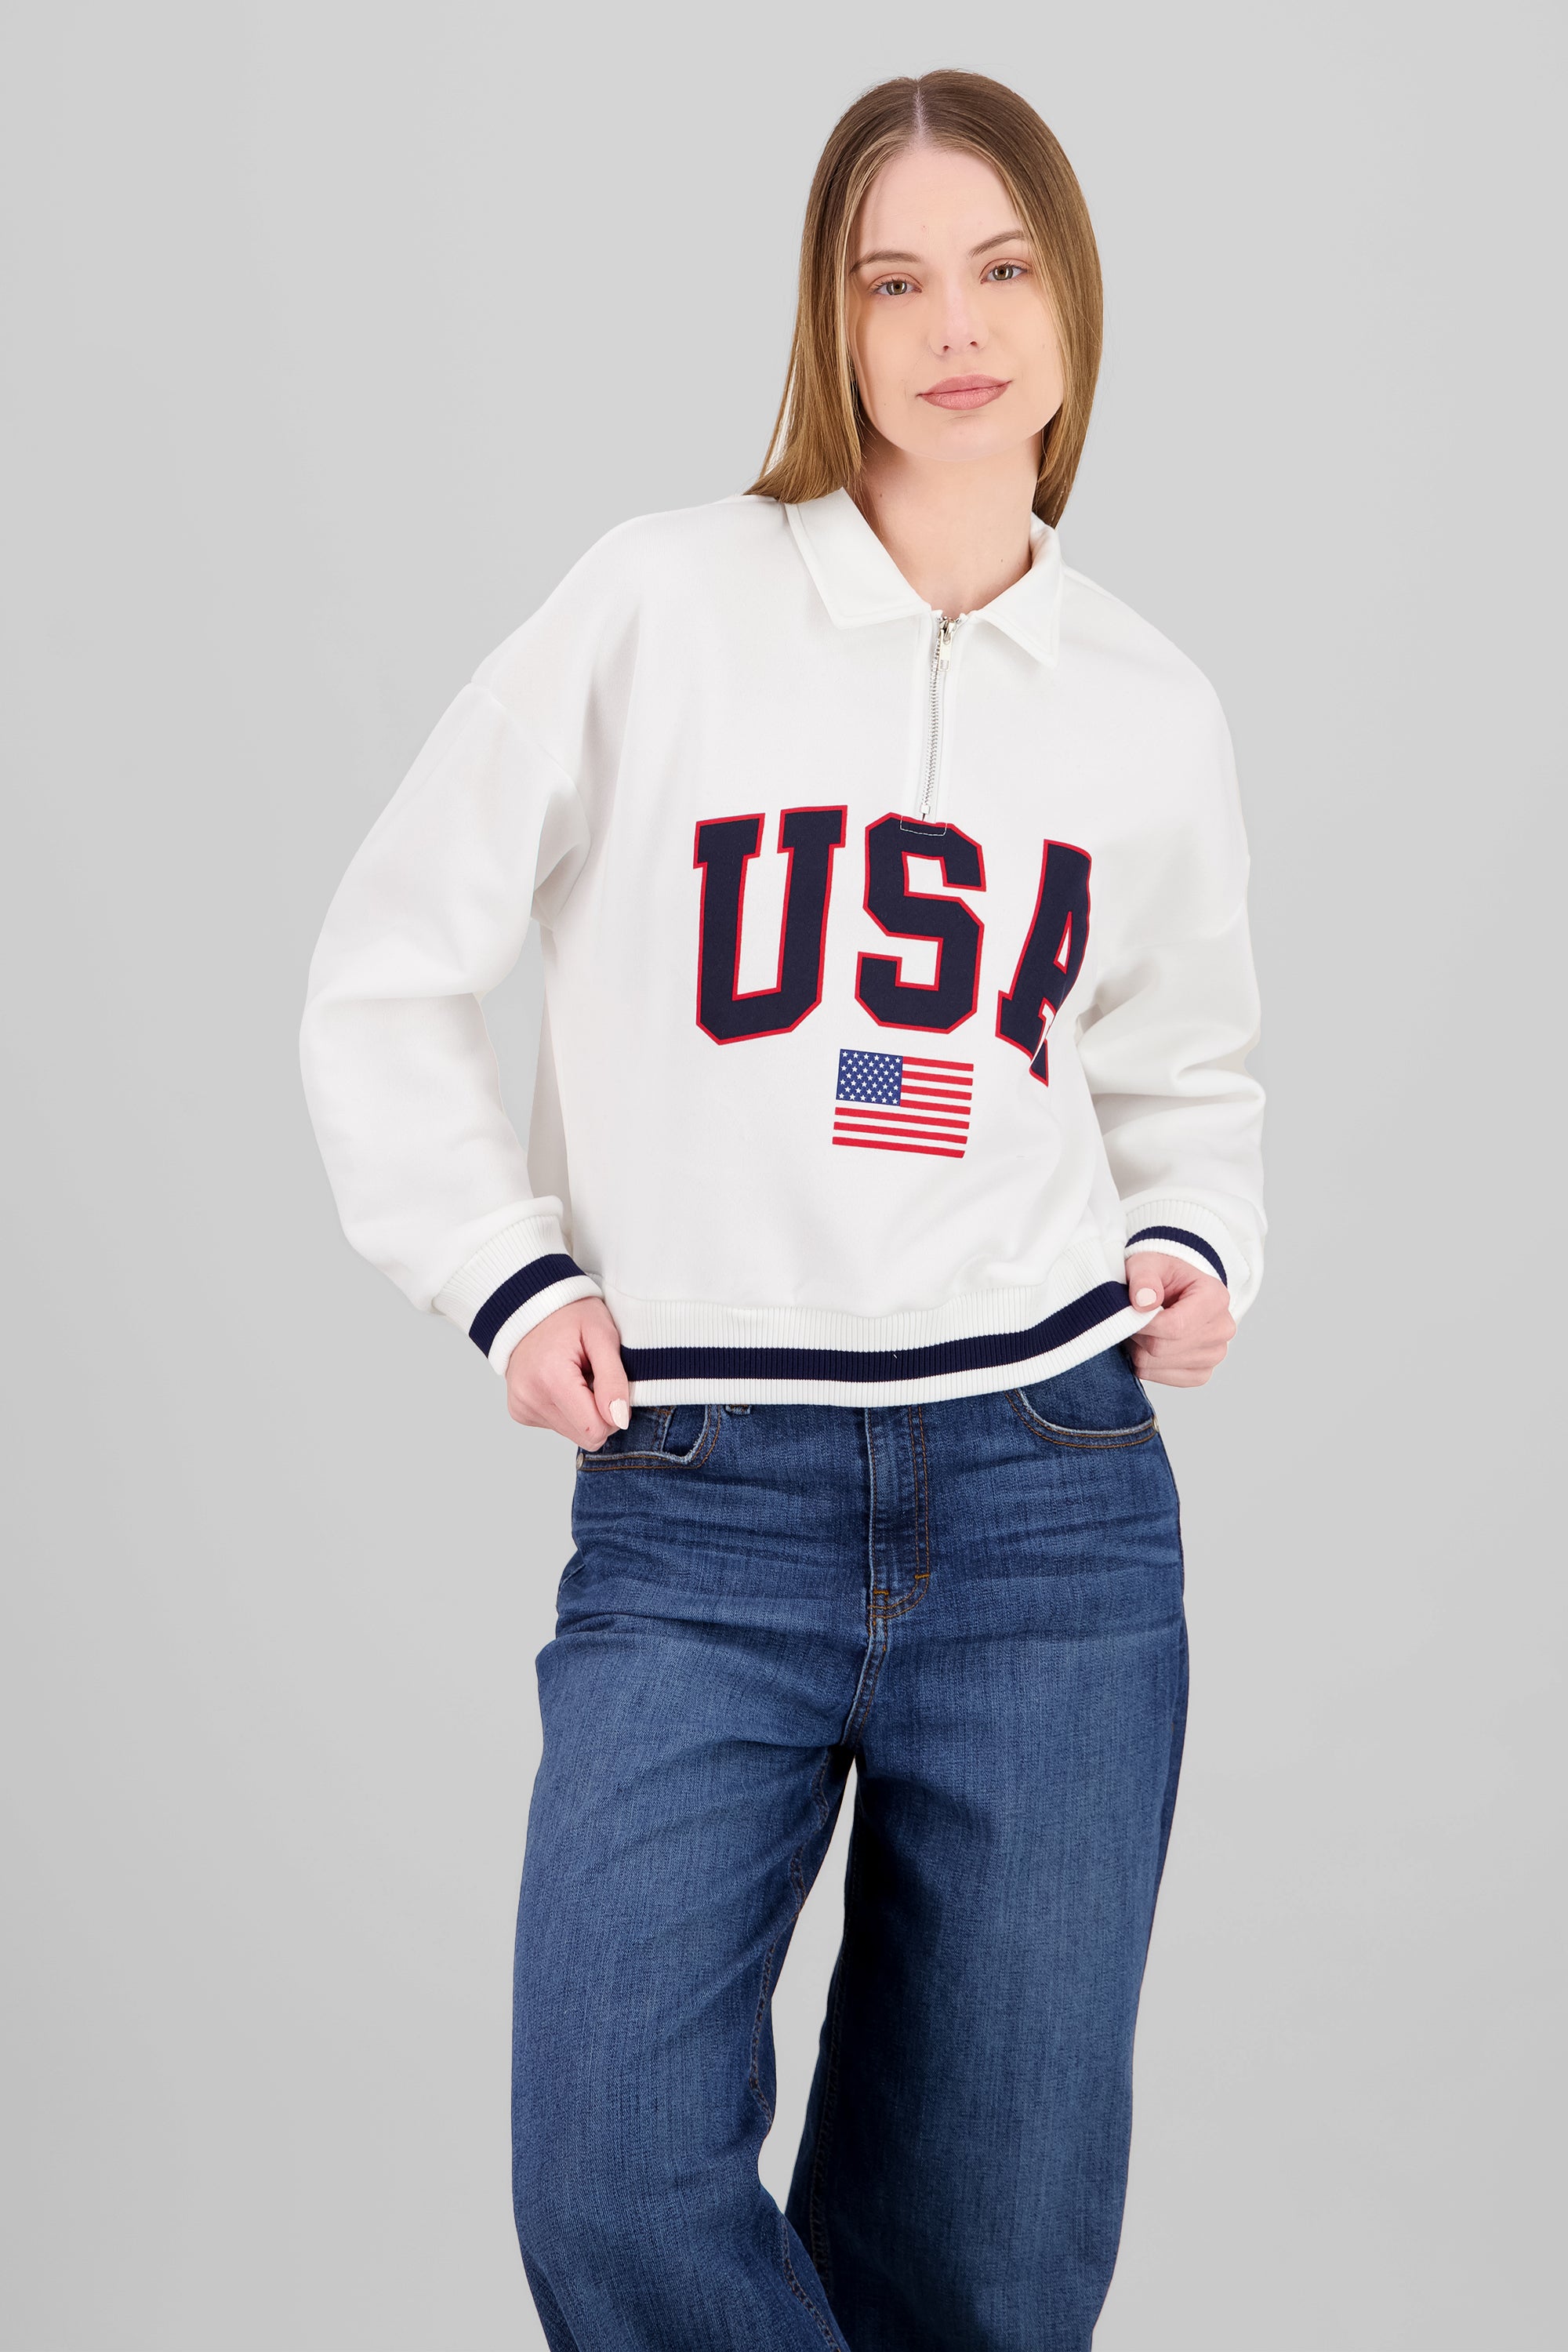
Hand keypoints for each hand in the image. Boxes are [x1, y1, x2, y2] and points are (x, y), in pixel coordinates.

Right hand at [505, 1297, 630, 1447]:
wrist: (532, 1305)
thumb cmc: (571, 1315)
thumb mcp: (603, 1335)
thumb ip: (614, 1379)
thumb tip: (619, 1419)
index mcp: (551, 1378)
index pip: (594, 1430)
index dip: (613, 1414)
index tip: (610, 1384)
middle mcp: (529, 1398)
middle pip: (584, 1436)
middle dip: (598, 1412)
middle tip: (593, 1377)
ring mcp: (521, 1407)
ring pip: (572, 1433)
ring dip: (582, 1409)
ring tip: (576, 1375)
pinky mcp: (519, 1411)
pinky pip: (556, 1425)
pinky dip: (566, 1407)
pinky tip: (561, 1380)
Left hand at [1125, 1252, 1235, 1387]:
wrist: (1176, 1289)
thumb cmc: (1163, 1276)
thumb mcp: (1148, 1263)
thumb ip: (1143, 1278)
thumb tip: (1143, 1302)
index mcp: (1215, 1298)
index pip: (1174, 1326)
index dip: (1142, 1324)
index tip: (1127, 1312)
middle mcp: (1222, 1329)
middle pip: (1161, 1348)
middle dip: (1138, 1334)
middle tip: (1132, 1318)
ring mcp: (1215, 1355)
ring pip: (1156, 1364)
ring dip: (1139, 1348)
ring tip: (1144, 1328)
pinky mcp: (1202, 1373)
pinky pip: (1161, 1378)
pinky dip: (1147, 1364)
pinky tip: (1151, 1344)